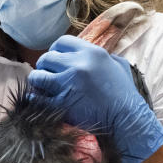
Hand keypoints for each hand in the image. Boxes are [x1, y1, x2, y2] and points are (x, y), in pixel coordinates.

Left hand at [27, 35, 162, 162]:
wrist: (126, 119)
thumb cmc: (124, 93)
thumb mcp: (117, 65)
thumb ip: (101, 55)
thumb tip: (86, 51)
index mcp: (92, 53)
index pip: (62, 42)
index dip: (55, 50)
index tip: (56, 60)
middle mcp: (78, 65)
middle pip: (46, 58)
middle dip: (45, 66)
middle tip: (49, 76)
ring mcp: (68, 85)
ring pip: (37, 76)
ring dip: (38, 81)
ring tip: (43, 87)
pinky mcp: (61, 104)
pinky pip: (37, 97)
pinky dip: (35, 98)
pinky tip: (39, 100)